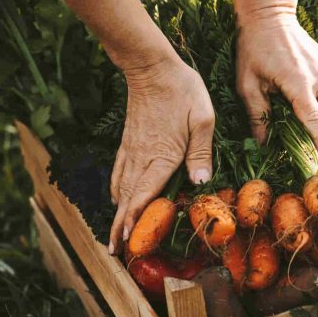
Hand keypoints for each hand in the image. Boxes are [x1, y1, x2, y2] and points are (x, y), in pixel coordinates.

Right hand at [109, 53, 214, 252]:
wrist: (151, 65)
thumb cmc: (182, 89)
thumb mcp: (202, 118)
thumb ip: (201, 151)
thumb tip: (200, 182)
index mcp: (161, 156)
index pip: (144, 194)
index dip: (135, 219)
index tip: (126, 240)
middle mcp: (142, 158)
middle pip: (127, 199)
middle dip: (120, 227)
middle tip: (115, 251)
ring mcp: (132, 150)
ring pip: (121, 188)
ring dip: (117, 213)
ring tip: (115, 235)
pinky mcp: (129, 143)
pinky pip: (120, 173)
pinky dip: (117, 191)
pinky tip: (118, 200)